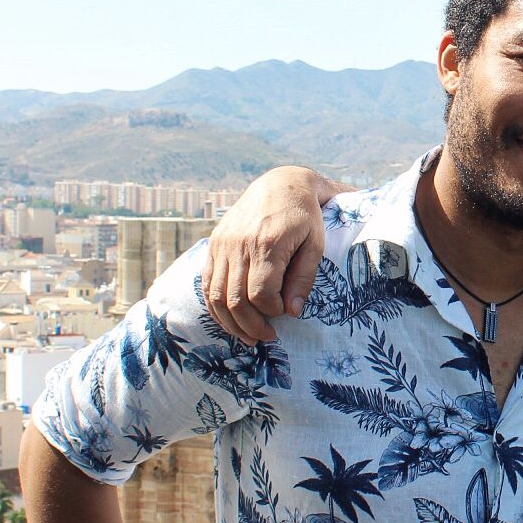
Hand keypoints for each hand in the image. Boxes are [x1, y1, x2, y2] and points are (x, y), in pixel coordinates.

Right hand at [204, 167, 331, 343]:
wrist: (281, 185)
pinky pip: (207, 283)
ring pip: (216, 295)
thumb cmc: (305, 217)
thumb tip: (292, 312)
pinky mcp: (214, 244)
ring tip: (249, 336)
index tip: (285, 314)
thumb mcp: (315, 245)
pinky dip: (215, 306)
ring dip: (231, 322)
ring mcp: (223, 244)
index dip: (271, 311)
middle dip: (251, 325)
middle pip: (235, 299)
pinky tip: (229, 320)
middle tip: (267, 337)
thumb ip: (303, 278)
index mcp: (267, 243)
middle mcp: (239, 244)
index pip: (260, 293)